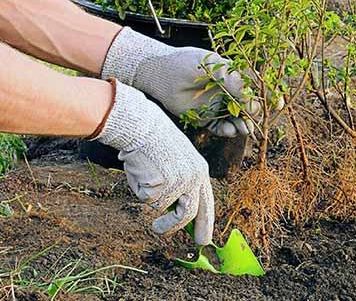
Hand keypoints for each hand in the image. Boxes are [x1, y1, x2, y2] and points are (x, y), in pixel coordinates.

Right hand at [94, 80, 213, 244]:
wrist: (143, 125)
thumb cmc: (155, 142)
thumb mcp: (177, 162)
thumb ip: (181, 185)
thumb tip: (176, 213)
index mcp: (201, 171)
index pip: (207, 203)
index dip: (205, 223)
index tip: (204, 240)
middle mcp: (194, 178)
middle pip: (188, 214)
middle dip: (172, 227)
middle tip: (158, 229)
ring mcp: (179, 182)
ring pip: (161, 206)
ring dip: (149, 196)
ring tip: (144, 176)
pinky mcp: (162, 184)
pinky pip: (146, 199)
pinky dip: (139, 188)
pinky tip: (141, 170)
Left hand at [101, 27, 258, 136]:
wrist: (159, 73)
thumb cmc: (187, 64)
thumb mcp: (216, 69)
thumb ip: (236, 84)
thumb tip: (254, 103)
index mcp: (233, 76)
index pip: (256, 88)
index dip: (268, 97)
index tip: (278, 105)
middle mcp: (227, 92)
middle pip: (249, 107)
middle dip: (255, 115)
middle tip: (256, 121)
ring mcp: (217, 105)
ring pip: (237, 119)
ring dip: (243, 125)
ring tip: (244, 129)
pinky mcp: (205, 118)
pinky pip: (221, 128)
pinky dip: (228, 131)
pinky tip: (229, 130)